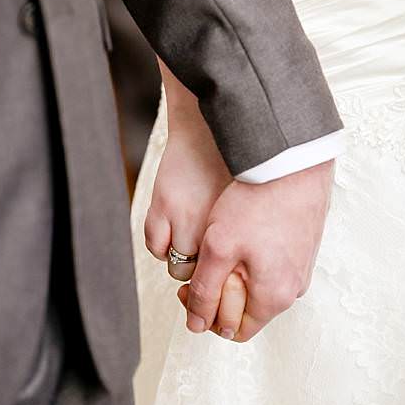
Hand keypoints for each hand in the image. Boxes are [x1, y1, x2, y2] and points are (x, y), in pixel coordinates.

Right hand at [143, 117, 235, 282]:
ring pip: (178, 267)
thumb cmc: (234, 164)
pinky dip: (161, 246)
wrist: (207, 129)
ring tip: (187, 241)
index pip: (229, 275)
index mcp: (237, 227)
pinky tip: (170, 233)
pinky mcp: (161, 208)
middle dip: (204, 269)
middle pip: (204, 274)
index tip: (223, 268)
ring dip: (182, 259)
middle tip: (206, 253)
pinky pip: (156, 247)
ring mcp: (183, 220)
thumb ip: (242, 235)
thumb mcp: (248, 204)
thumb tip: (239, 267)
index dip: (225, 274)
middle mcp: (211, 228)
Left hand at [180, 161, 332, 342]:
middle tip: (198, 266)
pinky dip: (253, 259)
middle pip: (248, 310)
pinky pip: (273, 266)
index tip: (188, 290)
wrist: (292, 161)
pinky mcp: (304, 246)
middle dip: (219, 295)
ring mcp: (302, 267)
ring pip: (260, 286)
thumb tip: (196, 324)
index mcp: (274, 297)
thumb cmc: (256, 202)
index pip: (235, 331)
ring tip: (218, 246)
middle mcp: (293, 288)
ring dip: (236, 276)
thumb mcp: (218, 249)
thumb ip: (206, 291)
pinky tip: (238, 233)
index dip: (205, 315)